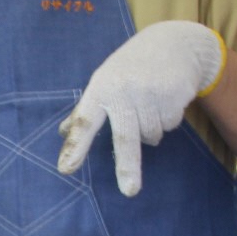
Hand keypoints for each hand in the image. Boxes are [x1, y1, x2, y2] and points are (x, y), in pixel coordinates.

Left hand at [56, 21, 225, 195]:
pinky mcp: (174, 95)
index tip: (66, 169)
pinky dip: (168, 119)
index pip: (84, 122)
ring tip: (150, 103)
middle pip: (125, 137)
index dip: (75, 146)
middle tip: (130, 192)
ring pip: (151, 136)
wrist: (175, 43)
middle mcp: (125, 90)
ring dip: (151, 130)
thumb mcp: (105, 80)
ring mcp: (151, 93)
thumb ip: (86, 109)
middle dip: (127, 166)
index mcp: (101, 88)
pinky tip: (166, 98)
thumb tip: (62, 131)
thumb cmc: (131, 66)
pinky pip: (169, 125)